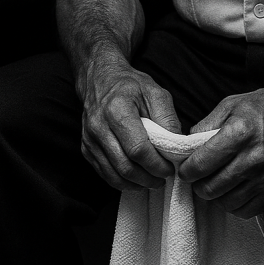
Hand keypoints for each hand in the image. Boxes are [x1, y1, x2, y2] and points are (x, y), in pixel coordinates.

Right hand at [79, 58, 181, 190]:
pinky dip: (123, 182)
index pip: (137, 148)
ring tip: (153, 181)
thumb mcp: (155, 92)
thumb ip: (167, 118)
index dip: (156, 164)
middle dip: (148, 178)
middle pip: (125, 166)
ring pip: (114, 175)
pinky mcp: (86, 149)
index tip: (170, 168)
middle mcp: (98, 127)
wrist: (99, 80)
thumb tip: (176, 146)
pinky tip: (137, 180)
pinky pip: (104, 174)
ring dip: (136, 184)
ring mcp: (89, 140)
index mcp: (117, 109)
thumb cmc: (130, 85)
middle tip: (164, 178)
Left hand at [178, 84, 263, 217]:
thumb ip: (207, 123)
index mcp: (240, 134)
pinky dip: (235, 205)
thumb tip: (188, 143)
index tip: (186, 169)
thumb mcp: (235, 103)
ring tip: (217, 183)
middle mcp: (253, 159)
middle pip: (211, 188)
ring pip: (227, 203)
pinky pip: (247, 210)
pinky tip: (235, 191)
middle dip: (198, 185)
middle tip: (200, 177)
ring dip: (216, 196)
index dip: (187, 170)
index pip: (201, 164)